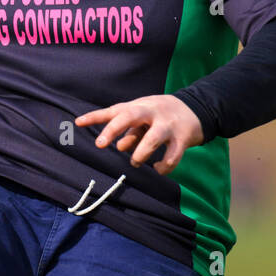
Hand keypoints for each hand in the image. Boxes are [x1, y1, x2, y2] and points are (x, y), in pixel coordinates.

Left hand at [75, 94, 203, 175]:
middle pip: (130, 115)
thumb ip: (129, 131)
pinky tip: (158, 169)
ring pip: (152, 139)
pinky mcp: (183, 139)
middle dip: (114, 129)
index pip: (114, 110)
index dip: (95, 116)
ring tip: (136, 161)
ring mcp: (168, 125)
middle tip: (100, 144)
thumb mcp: (143, 119)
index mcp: (140, 107)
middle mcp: (153, 112)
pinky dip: (163, 167)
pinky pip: (171, 157)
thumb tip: (118, 147)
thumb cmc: (161, 116)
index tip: (78, 122)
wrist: (197, 109)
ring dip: (140, 154)